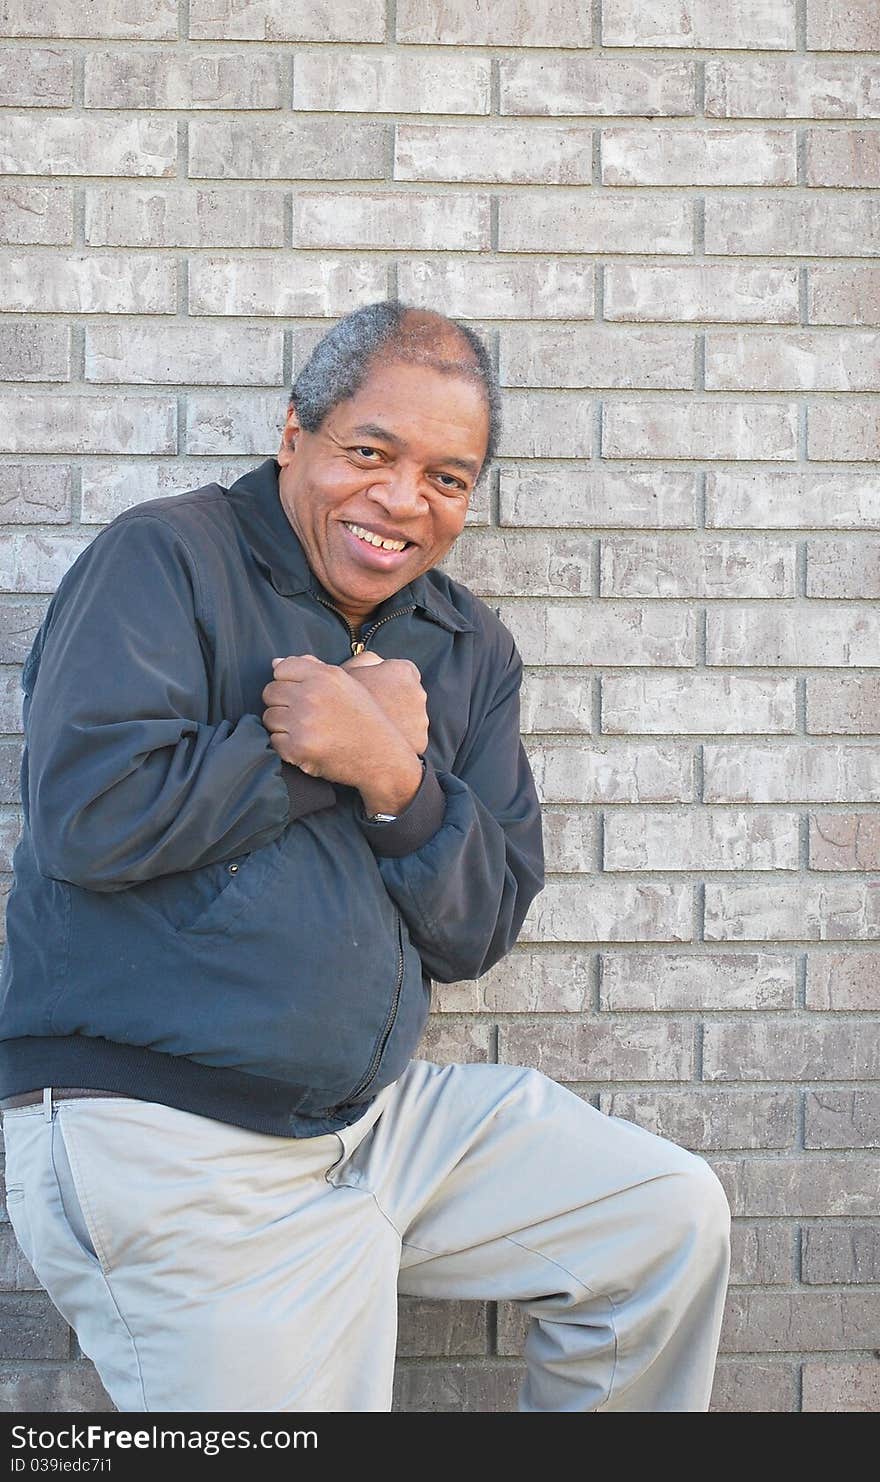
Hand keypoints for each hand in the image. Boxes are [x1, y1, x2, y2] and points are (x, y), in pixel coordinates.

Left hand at [262, 655, 423, 813]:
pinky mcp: (298, 747)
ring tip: (306, 731)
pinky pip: (275, 741)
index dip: (287, 682)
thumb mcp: (347, 685)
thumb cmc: (365, 720)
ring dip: (283, 726)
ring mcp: (303, 722)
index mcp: (324, 676)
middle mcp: (312, 695)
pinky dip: (286, 746)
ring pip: (269, 717)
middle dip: (282, 704)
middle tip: (302, 716)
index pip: (282, 669)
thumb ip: (312, 669)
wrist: (382, 757)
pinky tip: (306, 746)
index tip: (299, 694)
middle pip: (270, 692)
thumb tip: (275, 663)